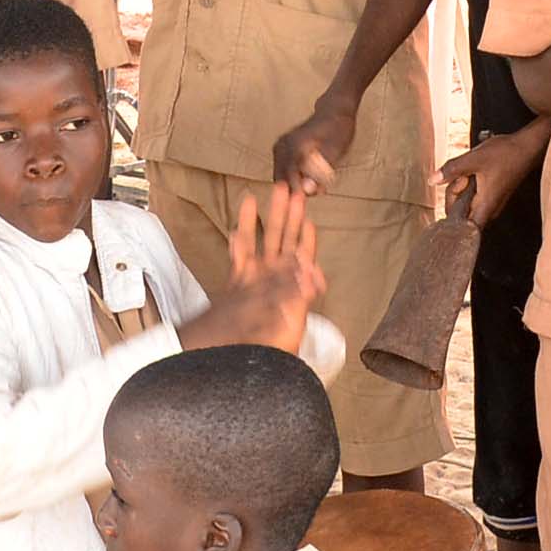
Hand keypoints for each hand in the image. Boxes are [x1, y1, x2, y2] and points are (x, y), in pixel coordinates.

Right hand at [188, 185, 325, 352]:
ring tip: (264, 194)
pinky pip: (239, 252)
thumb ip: (301, 293)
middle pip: (283, 239)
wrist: (239, 360)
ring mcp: (256, 278)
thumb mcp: (292, 320)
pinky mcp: (238, 281)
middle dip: (287, 215)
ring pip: (261, 240)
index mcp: (292, 287)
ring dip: (264, 218)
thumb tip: (312, 268)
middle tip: (291, 190)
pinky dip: (239, 234)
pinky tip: (240, 219)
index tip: (309, 217)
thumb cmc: (270, 346)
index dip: (307, 237)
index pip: (303, 256)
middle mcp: (275, 278)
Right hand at [272, 95, 358, 195]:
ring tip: (313, 185)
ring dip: (294, 185)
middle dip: (296, 190)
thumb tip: (308, 190)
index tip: (310, 199)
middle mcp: (283, 145)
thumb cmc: (338, 129)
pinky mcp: (280, 148)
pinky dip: (292, 177)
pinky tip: (307, 178)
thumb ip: (321, 173)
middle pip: (281, 179)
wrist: (334, 110)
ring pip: (280, 176)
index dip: (298, 193)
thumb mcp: (335, 152)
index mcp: (295, 146)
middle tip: (314, 194)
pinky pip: (281, 169)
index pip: (289, 178)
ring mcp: (279, 146)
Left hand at [436, 124, 545, 228]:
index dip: (452, 220)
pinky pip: (473, 196)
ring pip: (466, 203)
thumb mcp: (473, 159)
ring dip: (463, 187)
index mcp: (485, 206)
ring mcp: (491, 203)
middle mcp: (489, 210)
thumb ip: (451, 170)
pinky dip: (470, 184)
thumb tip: (432, 181)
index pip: (463, 229)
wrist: (526, 146)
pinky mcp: (492, 196)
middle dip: (456, 194)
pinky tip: (476, 172)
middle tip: (465, 176)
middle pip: (461, 213)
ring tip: (473, 172)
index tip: (451, 201)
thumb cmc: (506, 154)